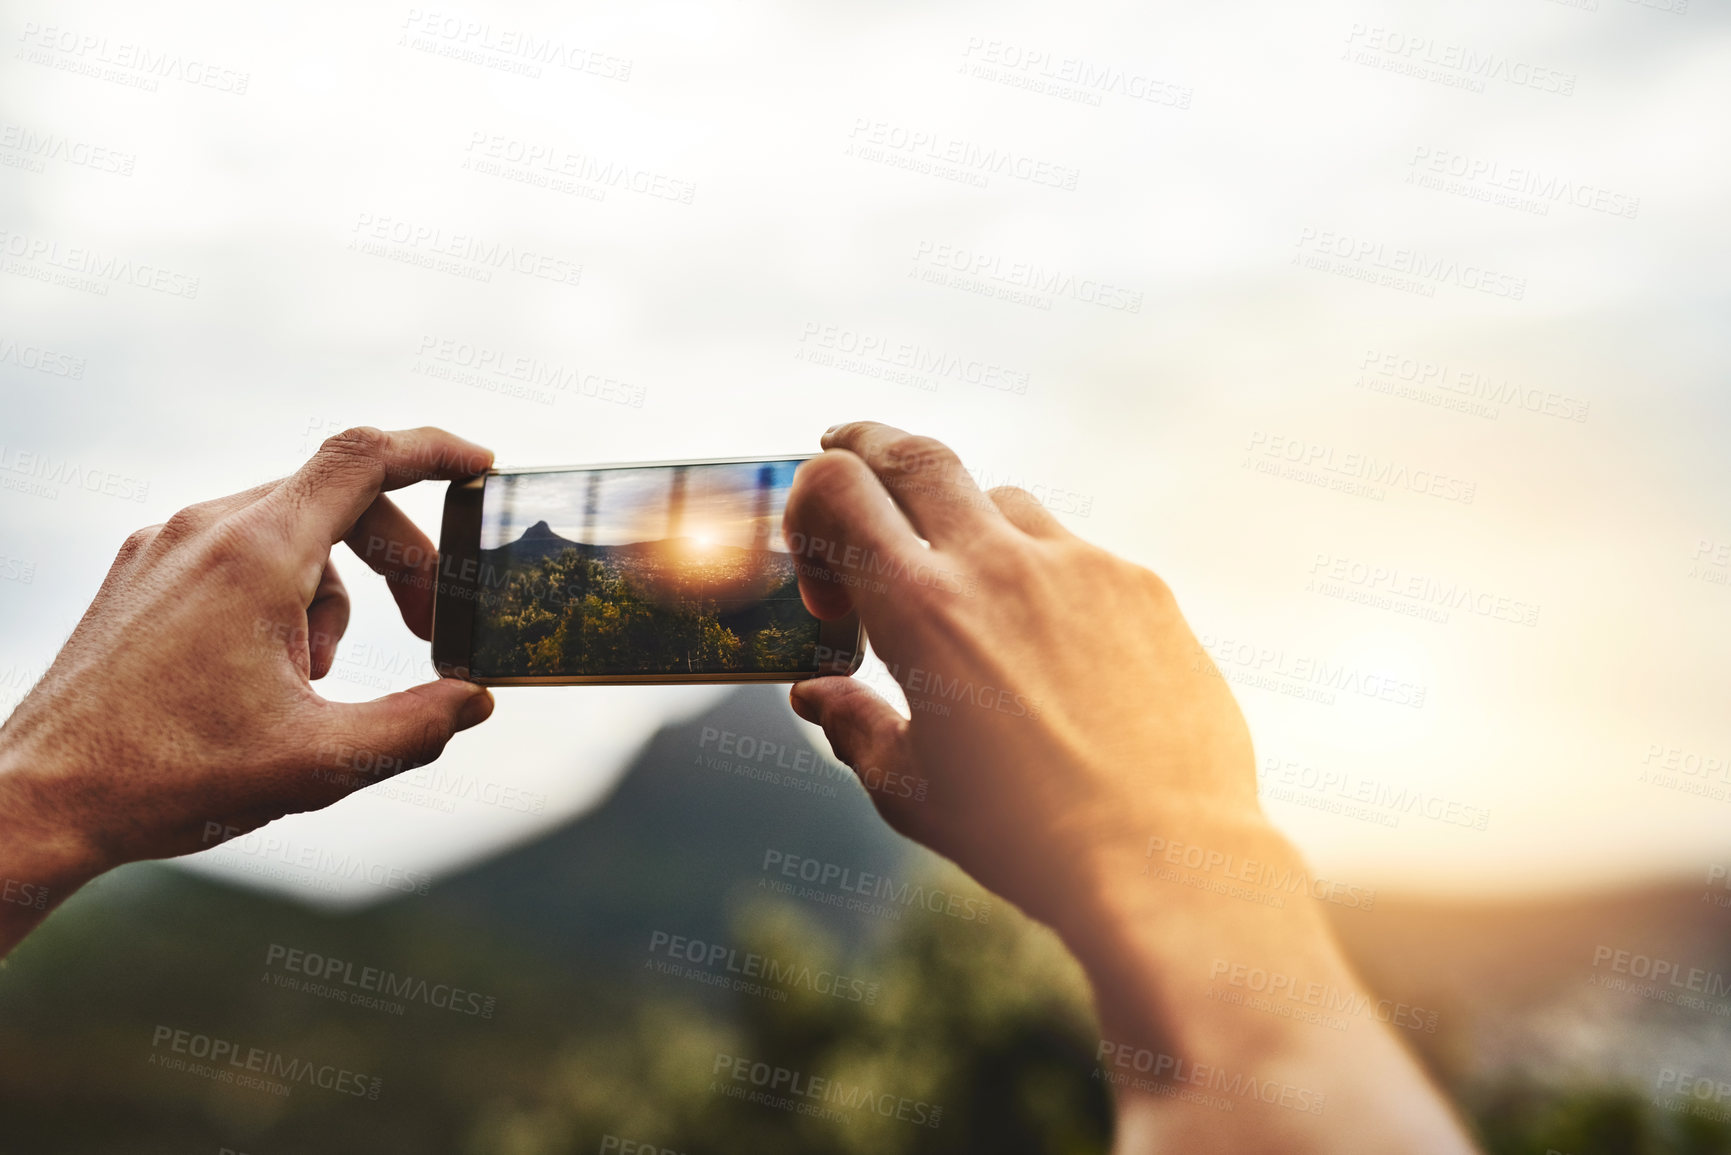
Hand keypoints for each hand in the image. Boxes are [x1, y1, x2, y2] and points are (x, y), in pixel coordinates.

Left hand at [0, 427, 495, 954]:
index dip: (435, 451)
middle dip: (397, 558)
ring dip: (333, 593)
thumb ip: (416, 727)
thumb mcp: (319, 763)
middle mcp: (207, 527)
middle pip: (338, 498)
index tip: (481, 468)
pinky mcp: (141, 572)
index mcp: (255, 555)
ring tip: (314, 681)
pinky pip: (239, 551)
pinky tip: (267, 673)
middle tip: (426, 629)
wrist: (40, 801)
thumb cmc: (170, 779)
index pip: (364, 458)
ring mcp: (166, 545)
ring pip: (290, 530)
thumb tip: (474, 700)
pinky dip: (281, 595)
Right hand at [783, 422, 1476, 1152]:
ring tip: (969, 599)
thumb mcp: (910, 790)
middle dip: (869, 451)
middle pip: (915, 453)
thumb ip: (852, 726)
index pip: (838, 485)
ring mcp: (1078, 565)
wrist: (1164, 859)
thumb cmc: (1022, 837)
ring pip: (1002, 499)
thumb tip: (815, 696)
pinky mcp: (1141, 584)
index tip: (824, 565)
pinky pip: (1075, 551)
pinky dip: (1043, 575)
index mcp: (920, 608)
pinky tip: (1054, 648)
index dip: (811, 501)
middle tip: (854, 471)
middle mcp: (997, 563)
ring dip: (965, 526)